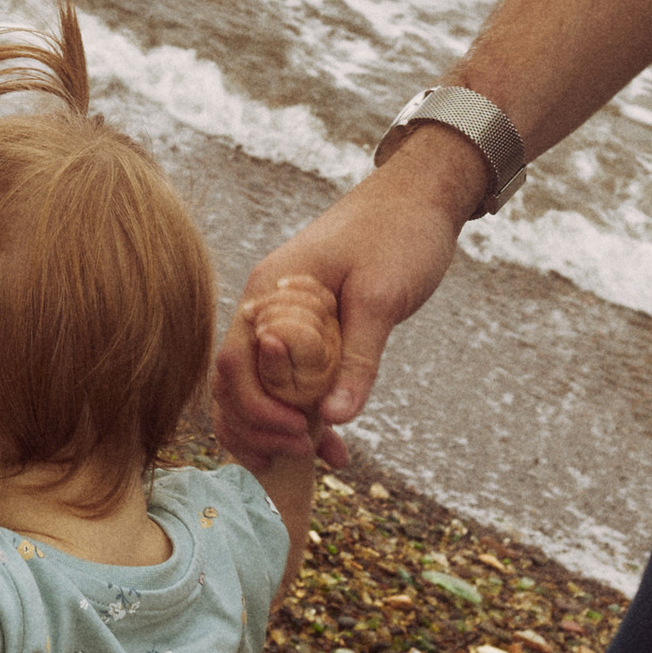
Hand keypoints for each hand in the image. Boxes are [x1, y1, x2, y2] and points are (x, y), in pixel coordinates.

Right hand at [215, 139, 486, 469]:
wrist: (419, 194)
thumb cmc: (400, 233)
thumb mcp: (382, 298)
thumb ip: (357, 358)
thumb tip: (333, 418)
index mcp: (270, 292)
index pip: (236, 364)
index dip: (259, 410)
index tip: (302, 435)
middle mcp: (264, 306)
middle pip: (232, 381)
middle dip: (257, 427)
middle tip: (303, 454)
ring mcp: (279, 316)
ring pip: (252, 384)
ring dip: (271, 426)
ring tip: (306, 457)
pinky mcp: (302, 327)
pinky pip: (284, 376)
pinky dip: (299, 410)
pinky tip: (331, 441)